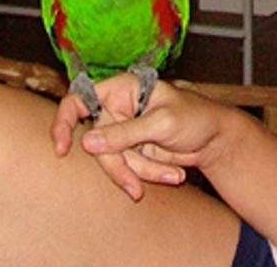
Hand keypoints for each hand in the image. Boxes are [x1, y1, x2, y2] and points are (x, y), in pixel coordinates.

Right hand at [51, 74, 231, 200]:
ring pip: (114, 161)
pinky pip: (130, 170)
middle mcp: (118, 109)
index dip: (64, 121)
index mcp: (121, 89)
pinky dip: (150, 175)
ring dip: (143, 172)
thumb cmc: (195, 117)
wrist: (216, 139)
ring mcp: (124, 132)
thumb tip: (87, 142)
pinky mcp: (133, 152)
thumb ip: (126, 133)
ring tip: (174, 174)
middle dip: (120, 167)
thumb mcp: (163, 123)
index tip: (60, 148)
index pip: (79, 99)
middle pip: (97, 143)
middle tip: (136, 188)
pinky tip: (174, 174)